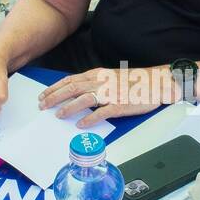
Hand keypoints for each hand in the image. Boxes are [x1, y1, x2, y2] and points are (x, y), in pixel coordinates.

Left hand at [39, 66, 175, 127]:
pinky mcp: (120, 105)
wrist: (156, 83)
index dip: (54, 88)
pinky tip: (81, 124)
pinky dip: (89, 119)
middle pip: (72, 88)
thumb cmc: (135, 82)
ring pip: (83, 99)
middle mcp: (101, 82)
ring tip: (58, 115)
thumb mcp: (110, 77)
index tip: (43, 95)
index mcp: (98, 74)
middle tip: (42, 106)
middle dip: (54, 97)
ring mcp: (110, 93)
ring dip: (68, 107)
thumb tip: (78, 93)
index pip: (70, 80)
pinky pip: (101, 112)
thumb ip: (95, 84)